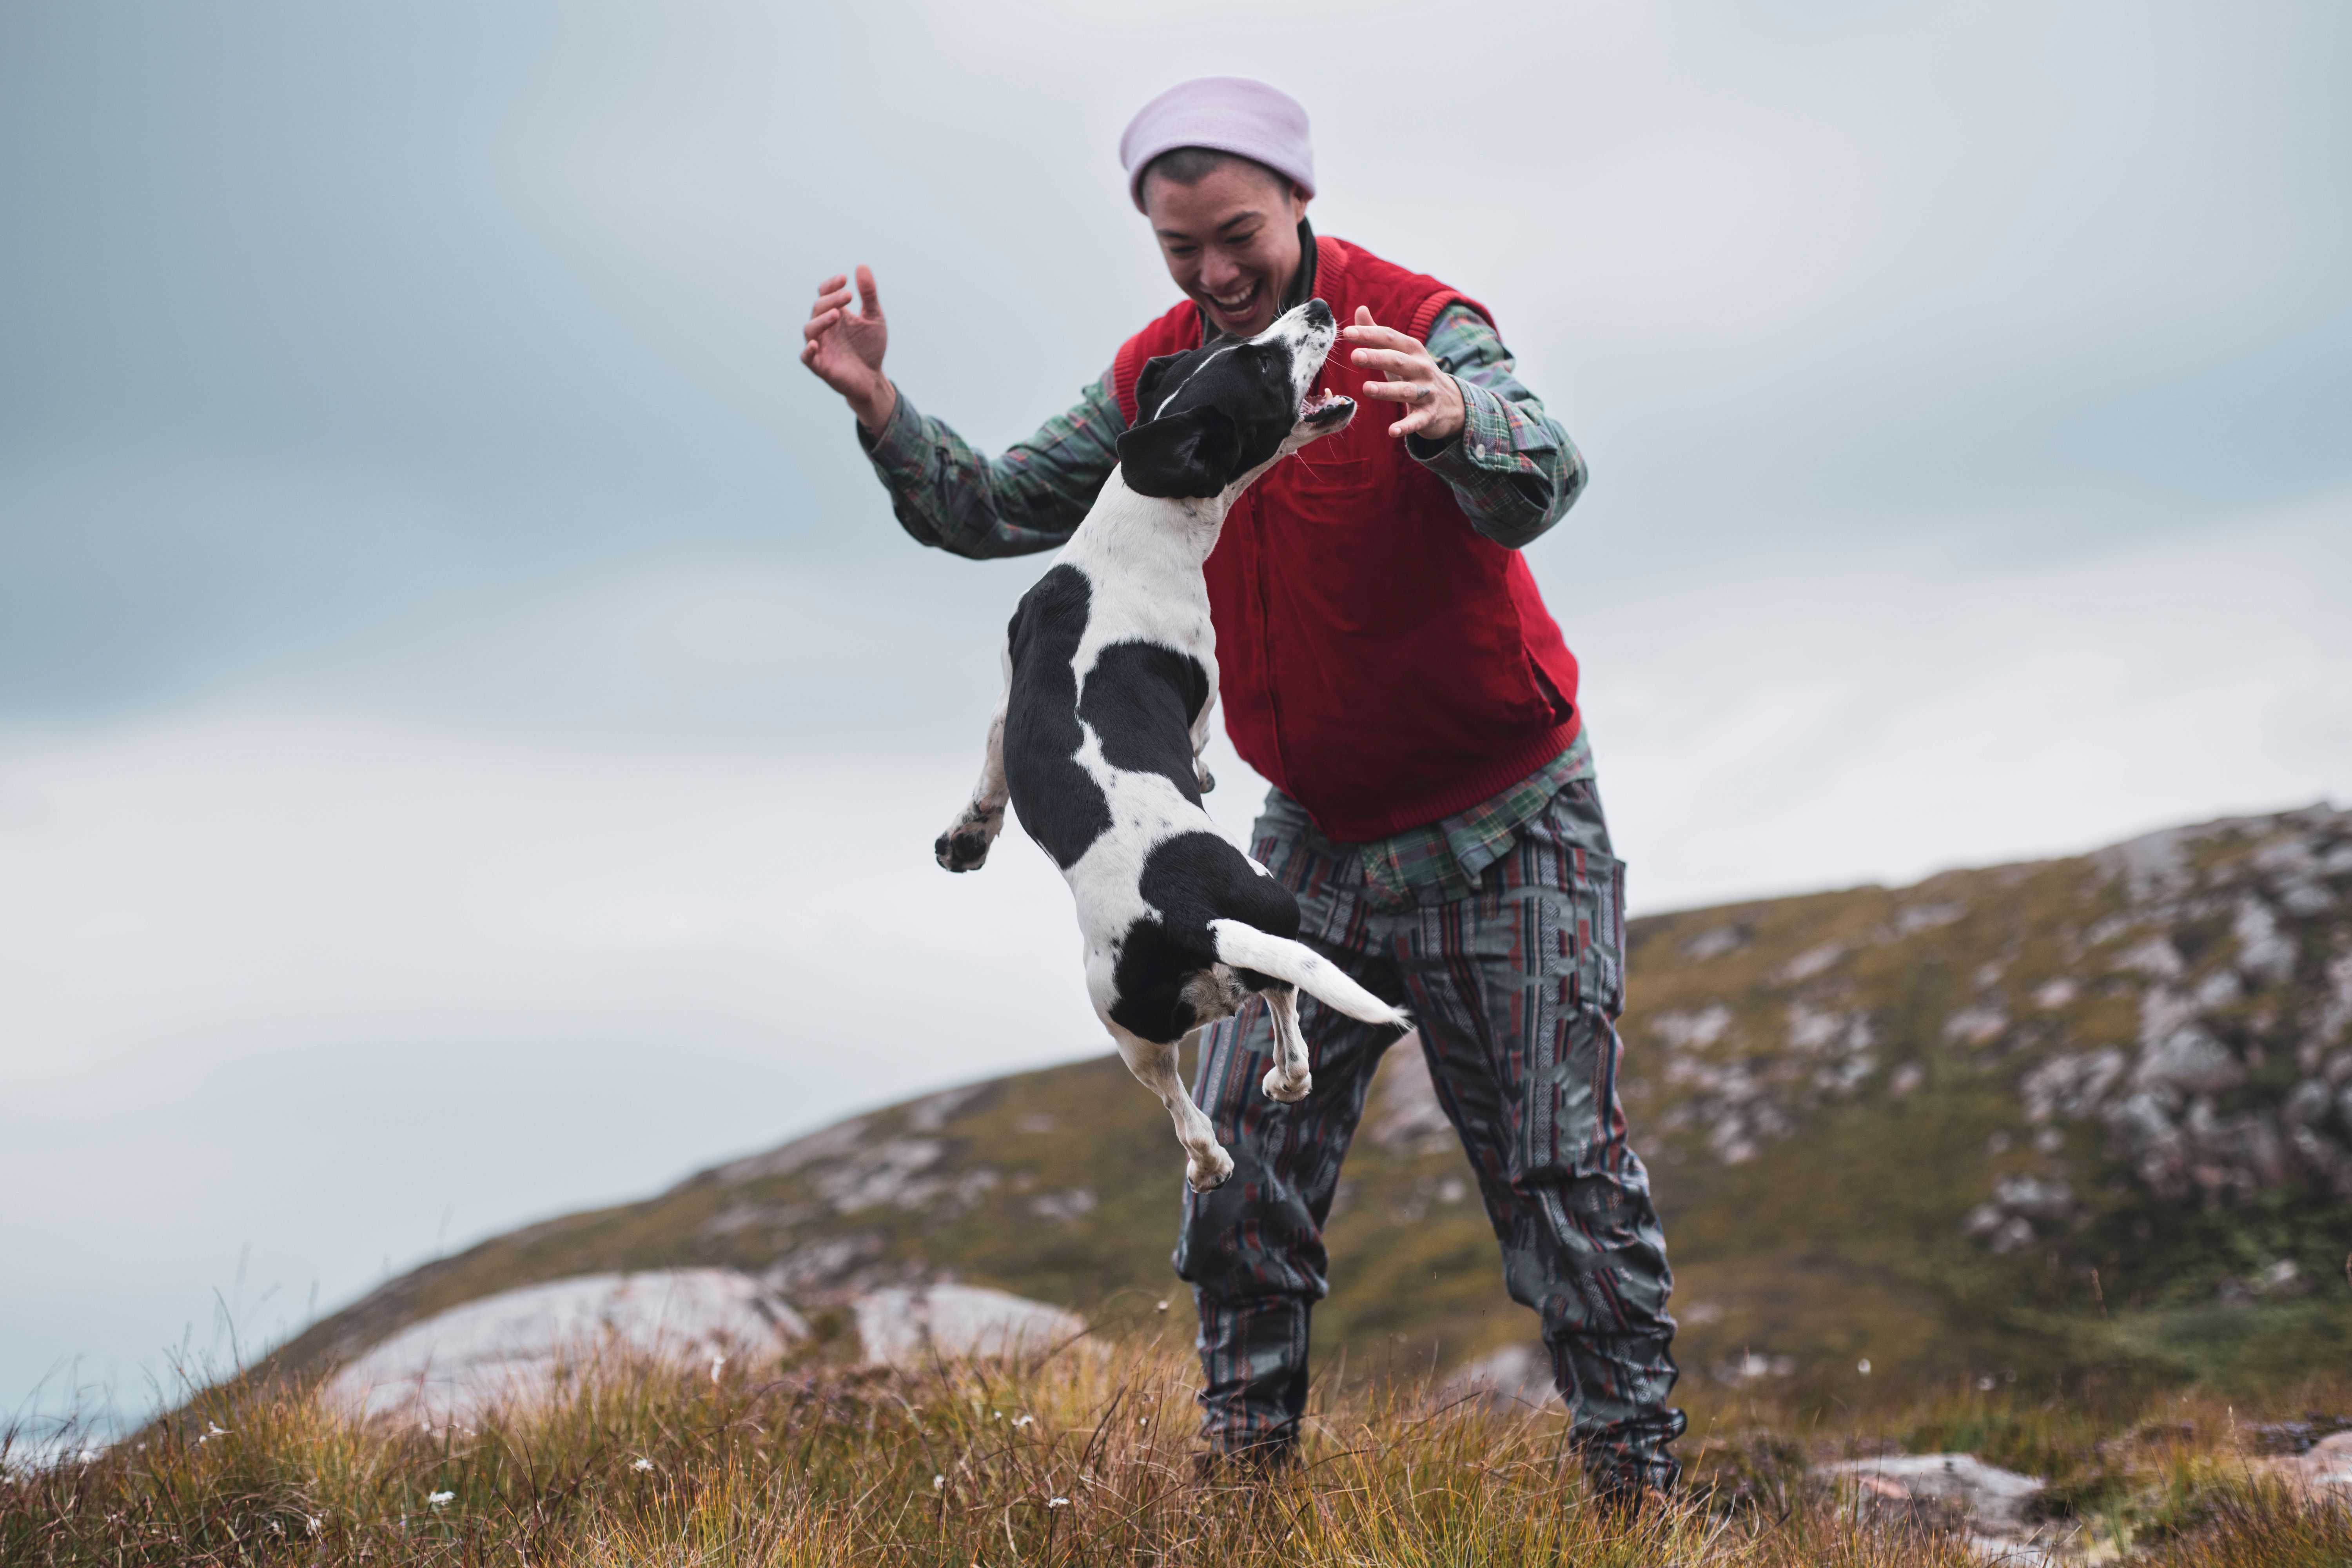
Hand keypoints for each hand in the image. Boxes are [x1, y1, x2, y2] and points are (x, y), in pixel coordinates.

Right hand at [801, 265, 895, 430]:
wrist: (873, 378)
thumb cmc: (870, 346)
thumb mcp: (874, 318)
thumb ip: (869, 294)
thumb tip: (862, 266)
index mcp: (835, 313)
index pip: (825, 294)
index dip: (831, 285)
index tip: (844, 278)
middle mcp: (824, 328)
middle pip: (818, 308)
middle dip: (831, 299)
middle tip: (848, 295)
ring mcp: (820, 346)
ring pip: (810, 329)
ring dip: (821, 320)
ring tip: (836, 314)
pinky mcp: (820, 366)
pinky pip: (807, 357)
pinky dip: (808, 351)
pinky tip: (816, 344)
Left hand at [1341, 305, 1464, 442]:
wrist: (1452, 403)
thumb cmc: (1416, 374)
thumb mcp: (1400, 353)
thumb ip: (1379, 334)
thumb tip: (1359, 309)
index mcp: (1413, 350)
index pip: (1390, 339)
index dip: (1371, 335)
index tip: (1347, 334)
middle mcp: (1422, 368)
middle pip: (1398, 361)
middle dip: (1377, 358)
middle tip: (1355, 356)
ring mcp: (1427, 392)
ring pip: (1406, 390)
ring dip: (1386, 390)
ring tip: (1366, 389)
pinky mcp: (1429, 415)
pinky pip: (1417, 421)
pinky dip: (1406, 426)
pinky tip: (1392, 431)